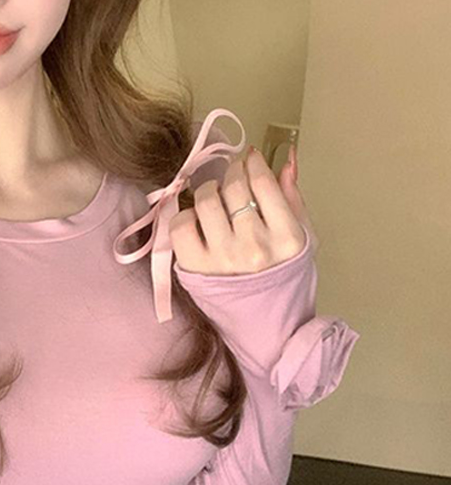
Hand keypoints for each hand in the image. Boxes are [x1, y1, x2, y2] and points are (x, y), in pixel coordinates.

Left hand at [171, 146, 317, 275]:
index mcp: (286, 238)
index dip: (251, 163)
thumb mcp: (303, 239)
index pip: (262, 183)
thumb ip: (292, 197)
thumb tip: (286, 158)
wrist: (266, 326)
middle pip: (233, 187)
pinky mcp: (194, 268)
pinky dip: (186, 216)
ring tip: (215, 199)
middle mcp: (254, 247)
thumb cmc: (284, 280)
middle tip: (232, 176)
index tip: (248, 159)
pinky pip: (181, 225)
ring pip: (206, 200)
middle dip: (232, 172)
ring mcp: (222, 258)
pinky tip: (198, 222)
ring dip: (208, 191)